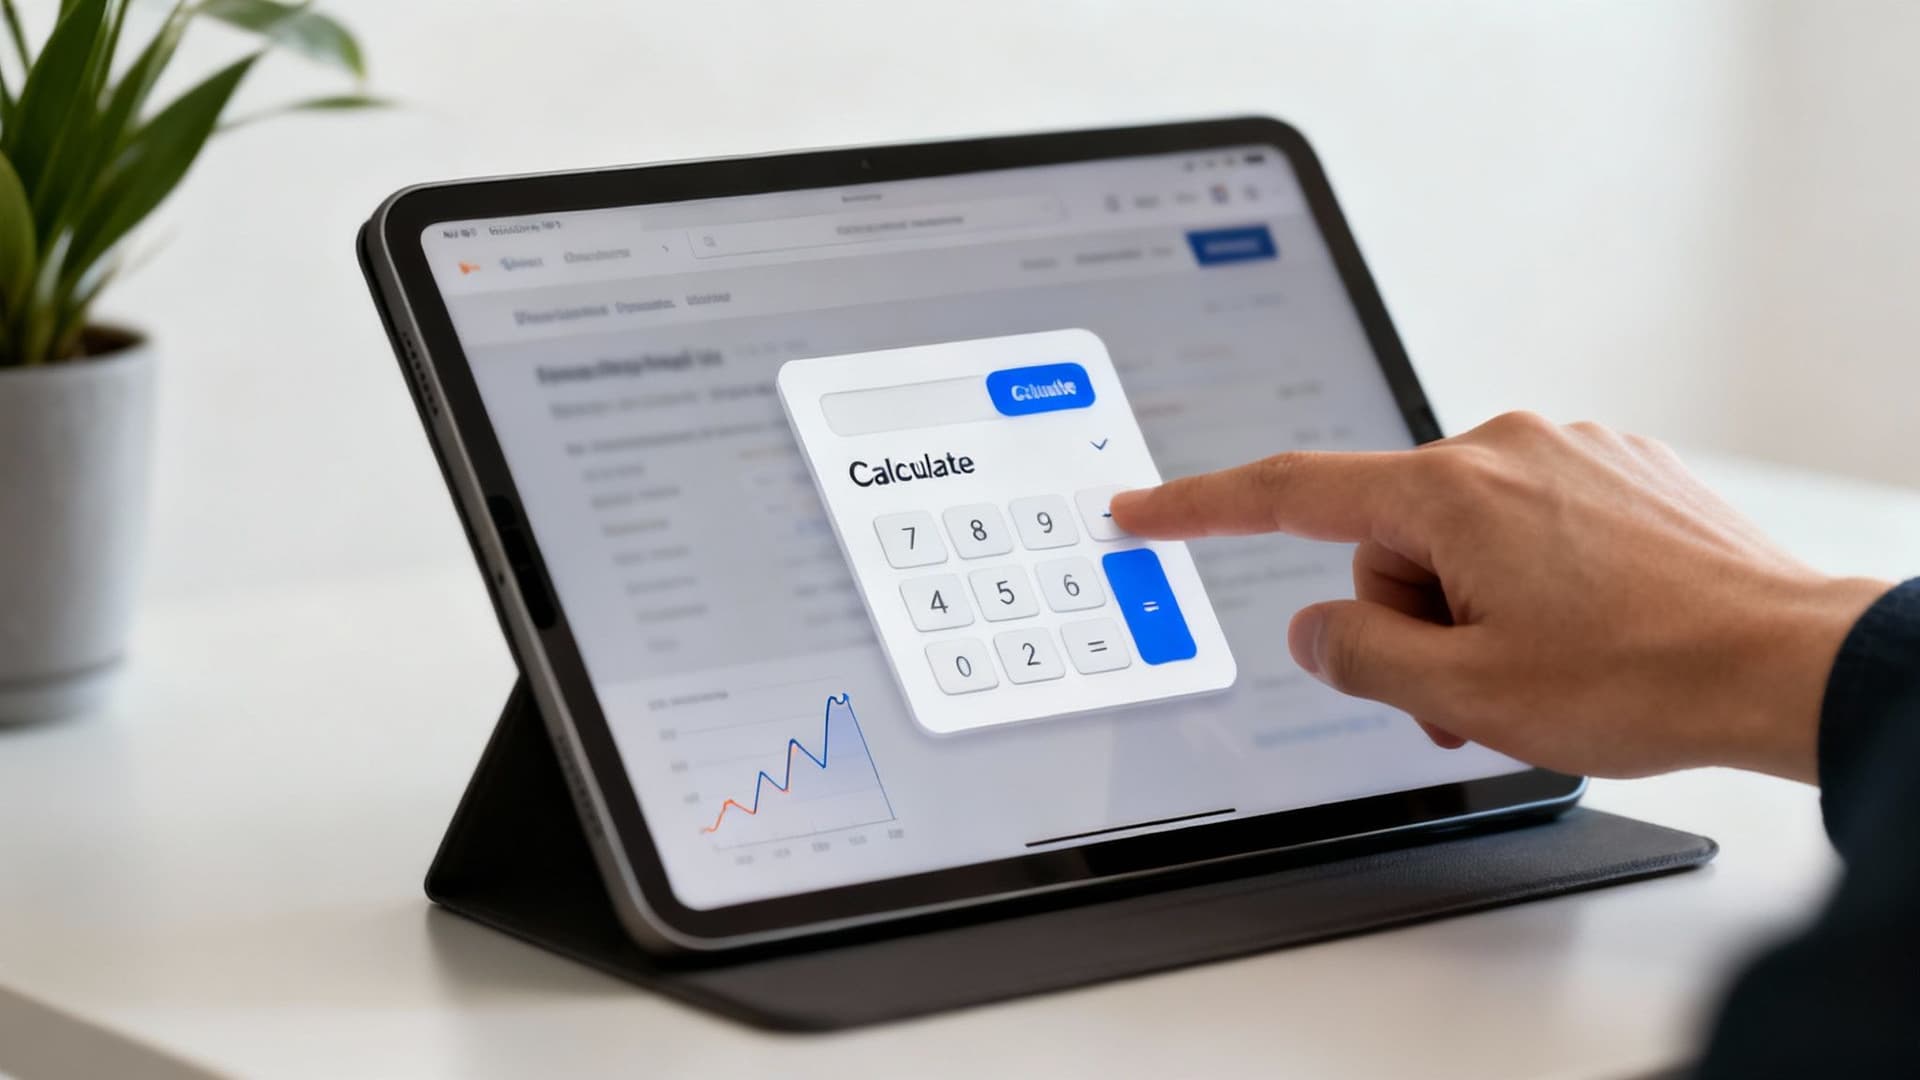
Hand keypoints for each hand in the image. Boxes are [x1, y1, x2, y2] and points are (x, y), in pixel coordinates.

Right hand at [1109, 412, 1888, 781]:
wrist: (1785, 662)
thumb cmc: (1643, 677)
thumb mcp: (1464, 691)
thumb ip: (1357, 654)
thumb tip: (1317, 627)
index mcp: (1449, 491)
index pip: (1287, 492)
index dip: (1198, 506)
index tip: (1142, 508)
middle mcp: (1502, 446)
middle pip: (1388, 538)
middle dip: (1409, 616)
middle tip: (1467, 686)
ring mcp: (1566, 448)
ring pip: (1460, 535)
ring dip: (1472, 606)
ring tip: (1540, 667)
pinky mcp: (1614, 465)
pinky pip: (1526, 519)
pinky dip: (1528, 577)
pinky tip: (1584, 626)